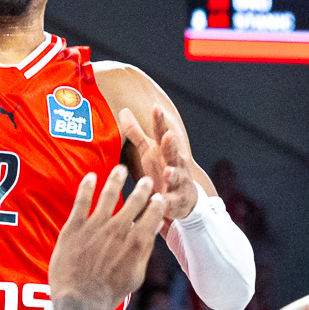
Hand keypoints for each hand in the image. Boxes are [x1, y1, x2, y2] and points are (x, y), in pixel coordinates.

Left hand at [49, 166, 167, 309]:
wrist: (80, 300)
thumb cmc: (109, 293)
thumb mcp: (136, 275)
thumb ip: (144, 251)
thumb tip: (152, 233)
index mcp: (137, 241)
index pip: (153, 214)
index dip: (158, 203)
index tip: (159, 197)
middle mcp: (119, 228)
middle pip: (136, 200)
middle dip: (143, 188)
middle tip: (146, 180)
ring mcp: (96, 225)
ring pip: (110, 193)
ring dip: (117, 178)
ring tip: (120, 169)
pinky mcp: (75, 226)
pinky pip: (82, 200)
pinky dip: (87, 186)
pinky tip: (91, 176)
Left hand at [117, 107, 199, 223]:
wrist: (184, 199)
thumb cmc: (162, 170)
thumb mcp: (149, 151)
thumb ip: (136, 133)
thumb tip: (124, 109)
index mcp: (165, 151)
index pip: (162, 133)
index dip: (160, 121)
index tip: (157, 107)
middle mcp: (175, 163)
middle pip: (173, 152)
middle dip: (171, 144)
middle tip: (169, 135)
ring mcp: (179, 182)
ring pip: (177, 177)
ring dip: (173, 174)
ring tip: (169, 171)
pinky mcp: (177, 201)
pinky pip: (171, 202)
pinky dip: (167, 202)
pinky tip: (162, 202)